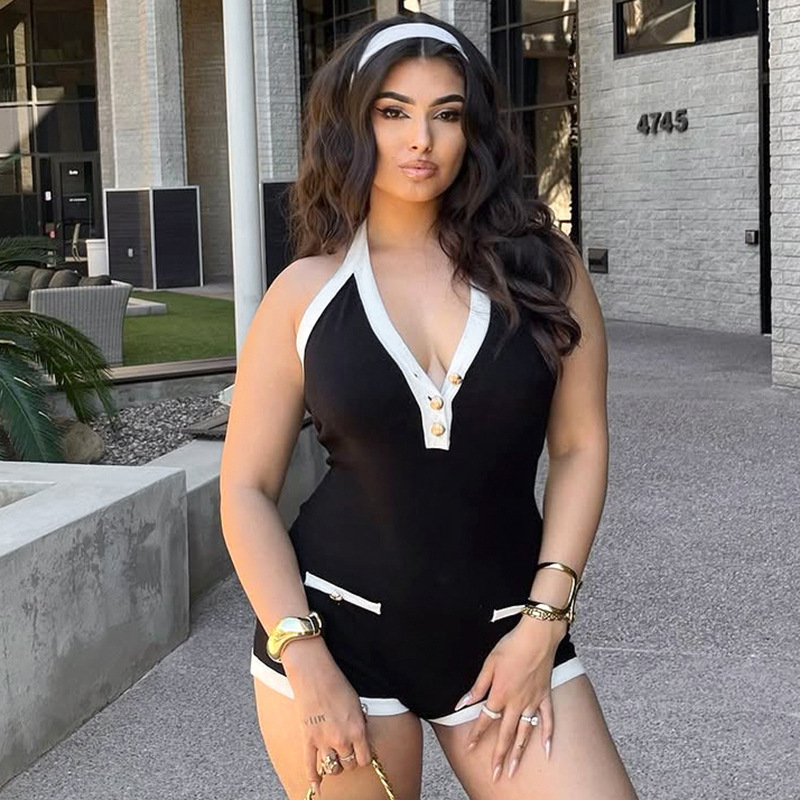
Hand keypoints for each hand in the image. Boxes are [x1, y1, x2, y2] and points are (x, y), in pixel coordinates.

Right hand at [282, 637, 373, 796]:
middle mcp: (342, 739)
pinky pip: (310, 766)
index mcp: (357, 729)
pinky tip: (316, 786)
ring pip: (333, 768)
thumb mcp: (356, 703)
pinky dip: (313, 779)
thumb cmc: (337, 683)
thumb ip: (358, 724)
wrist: (314, 674)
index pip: (365, 759)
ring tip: (334, 760)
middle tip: (346, 752)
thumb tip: (359, 738)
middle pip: (349, 765)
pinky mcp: (308, 739)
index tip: (360, 753)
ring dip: (335, 766)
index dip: (363, 757)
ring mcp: (323, 741)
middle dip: (349, 760)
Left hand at [457, 617, 566, 782]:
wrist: (537, 637)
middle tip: (495, 775)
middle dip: (498, 756)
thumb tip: (462, 703)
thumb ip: (477, 686)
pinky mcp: (545, 697)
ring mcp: (533, 702)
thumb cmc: (511, 647)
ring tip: (513, 770)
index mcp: (500, 694)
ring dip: (519, 753)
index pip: (485, 720)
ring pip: (525, 733)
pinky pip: (547, 720)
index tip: (469, 749)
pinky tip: (547, 750)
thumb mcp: (489, 664)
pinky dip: (548, 735)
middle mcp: (516, 703)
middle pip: (505, 734)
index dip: (476, 735)